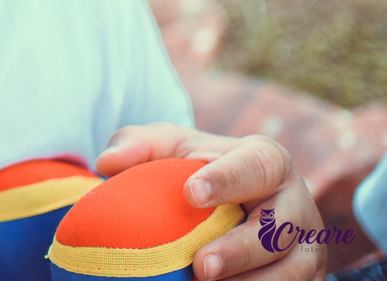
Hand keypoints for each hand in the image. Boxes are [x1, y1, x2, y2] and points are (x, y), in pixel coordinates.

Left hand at [95, 123, 325, 280]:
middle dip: (241, 250)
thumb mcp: (169, 148)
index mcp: (267, 160)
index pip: (254, 166)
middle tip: (201, 266)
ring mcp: (307, 246)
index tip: (191, 193)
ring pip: (293, 272)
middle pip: (279, 229)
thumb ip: (138, 145)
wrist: (231, 204)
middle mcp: (296, 203)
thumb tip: (105, 162)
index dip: (227, 180)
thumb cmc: (195, 170)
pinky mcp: (305, 277)